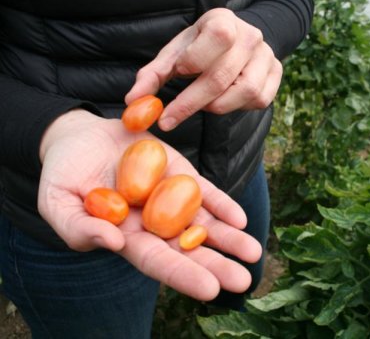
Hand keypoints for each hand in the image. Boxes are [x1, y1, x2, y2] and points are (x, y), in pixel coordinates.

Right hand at [38, 110, 261, 300]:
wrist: (79, 138)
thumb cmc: (63, 175)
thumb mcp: (58, 203)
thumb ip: (80, 227)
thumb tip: (113, 242)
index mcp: (127, 238)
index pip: (157, 262)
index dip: (182, 275)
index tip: (209, 290)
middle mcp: (155, 223)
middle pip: (189, 249)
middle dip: (217, 265)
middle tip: (243, 281)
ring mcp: (170, 198)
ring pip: (204, 223)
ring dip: (229, 238)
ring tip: (254, 253)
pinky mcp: (180, 174)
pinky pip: (204, 191)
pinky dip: (222, 204)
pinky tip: (239, 218)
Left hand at [125, 8, 282, 130]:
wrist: (235, 43)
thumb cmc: (199, 49)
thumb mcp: (175, 54)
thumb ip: (153, 76)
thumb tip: (133, 102)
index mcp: (224, 20)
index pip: (217, 38)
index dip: (195, 61)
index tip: (177, 74)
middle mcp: (251, 36)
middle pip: (223, 76)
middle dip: (191, 103)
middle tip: (168, 120)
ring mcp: (267, 56)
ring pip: (245, 91)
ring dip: (217, 106)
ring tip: (203, 104)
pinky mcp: (277, 74)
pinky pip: (260, 100)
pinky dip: (238, 107)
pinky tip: (225, 100)